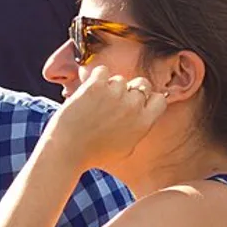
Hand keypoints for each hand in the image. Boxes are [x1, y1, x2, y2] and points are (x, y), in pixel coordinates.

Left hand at [47, 67, 167, 170]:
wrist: (66, 151)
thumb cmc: (93, 155)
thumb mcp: (125, 149)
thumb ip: (138, 130)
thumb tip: (143, 116)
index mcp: (143, 123)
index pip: (159, 99)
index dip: (148, 99)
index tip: (136, 103)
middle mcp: (133, 106)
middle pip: (141, 85)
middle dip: (128, 91)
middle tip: (112, 103)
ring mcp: (115, 94)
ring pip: (119, 79)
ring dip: (108, 87)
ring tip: (94, 105)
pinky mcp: (96, 86)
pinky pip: (102, 71)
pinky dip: (95, 79)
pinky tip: (88, 94)